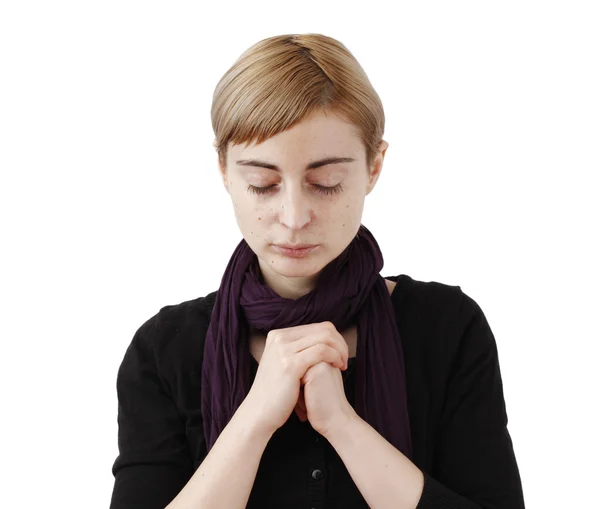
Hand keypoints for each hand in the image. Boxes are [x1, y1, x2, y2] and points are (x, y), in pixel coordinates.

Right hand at [245, 322, 348, 436]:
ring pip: (324, 337)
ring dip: (340, 350)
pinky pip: (321, 351)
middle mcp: (279, 337)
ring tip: (342, 364)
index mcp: (278, 335)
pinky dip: (335, 357)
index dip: (334, 339)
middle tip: (344, 359)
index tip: (339, 354)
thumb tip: (318, 341)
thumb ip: (296, 349)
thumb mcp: (281, 363)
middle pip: (323, 329)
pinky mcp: (290, 364)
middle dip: (340, 343)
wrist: (259, 413)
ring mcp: (283, 349)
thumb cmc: (275, 392)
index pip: (316, 327)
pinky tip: (338, 368)